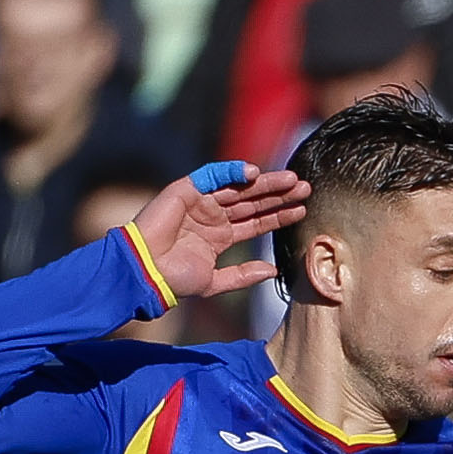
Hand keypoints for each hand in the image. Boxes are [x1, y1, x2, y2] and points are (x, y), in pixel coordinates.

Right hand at [132, 160, 307, 302]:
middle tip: (306, 189)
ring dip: (265, 183)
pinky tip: (253, 173)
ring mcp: (200, 202)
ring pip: (239, 188)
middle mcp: (213, 216)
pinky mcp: (185, 191)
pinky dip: (231, 172)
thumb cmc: (174, 279)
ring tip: (292, 180)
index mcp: (220, 236)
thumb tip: (273, 271)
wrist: (146, 272)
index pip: (256, 222)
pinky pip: (212, 176)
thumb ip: (243, 276)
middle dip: (279, 196)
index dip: (279, 216)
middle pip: (253, 202)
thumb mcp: (215, 281)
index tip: (303, 211)